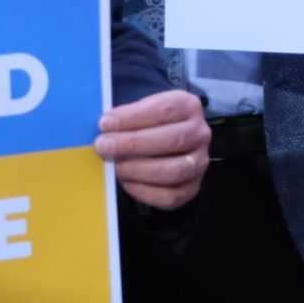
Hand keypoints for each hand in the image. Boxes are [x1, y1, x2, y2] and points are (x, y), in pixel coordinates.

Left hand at [94, 89, 210, 210]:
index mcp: (188, 107)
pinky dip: (144, 191)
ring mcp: (199, 162)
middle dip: (133, 144)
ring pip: (174, 170)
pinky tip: (127, 182)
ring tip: (117, 166)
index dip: (133, 117)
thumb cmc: (148, 124)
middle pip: (172, 139)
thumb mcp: (141, 111)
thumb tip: (105, 129)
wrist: (165, 146)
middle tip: (104, 147)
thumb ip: (126, 117)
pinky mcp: (192, 188)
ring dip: (139, 169)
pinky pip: (170, 195)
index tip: (105, 123)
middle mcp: (200, 134)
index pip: (165, 110)